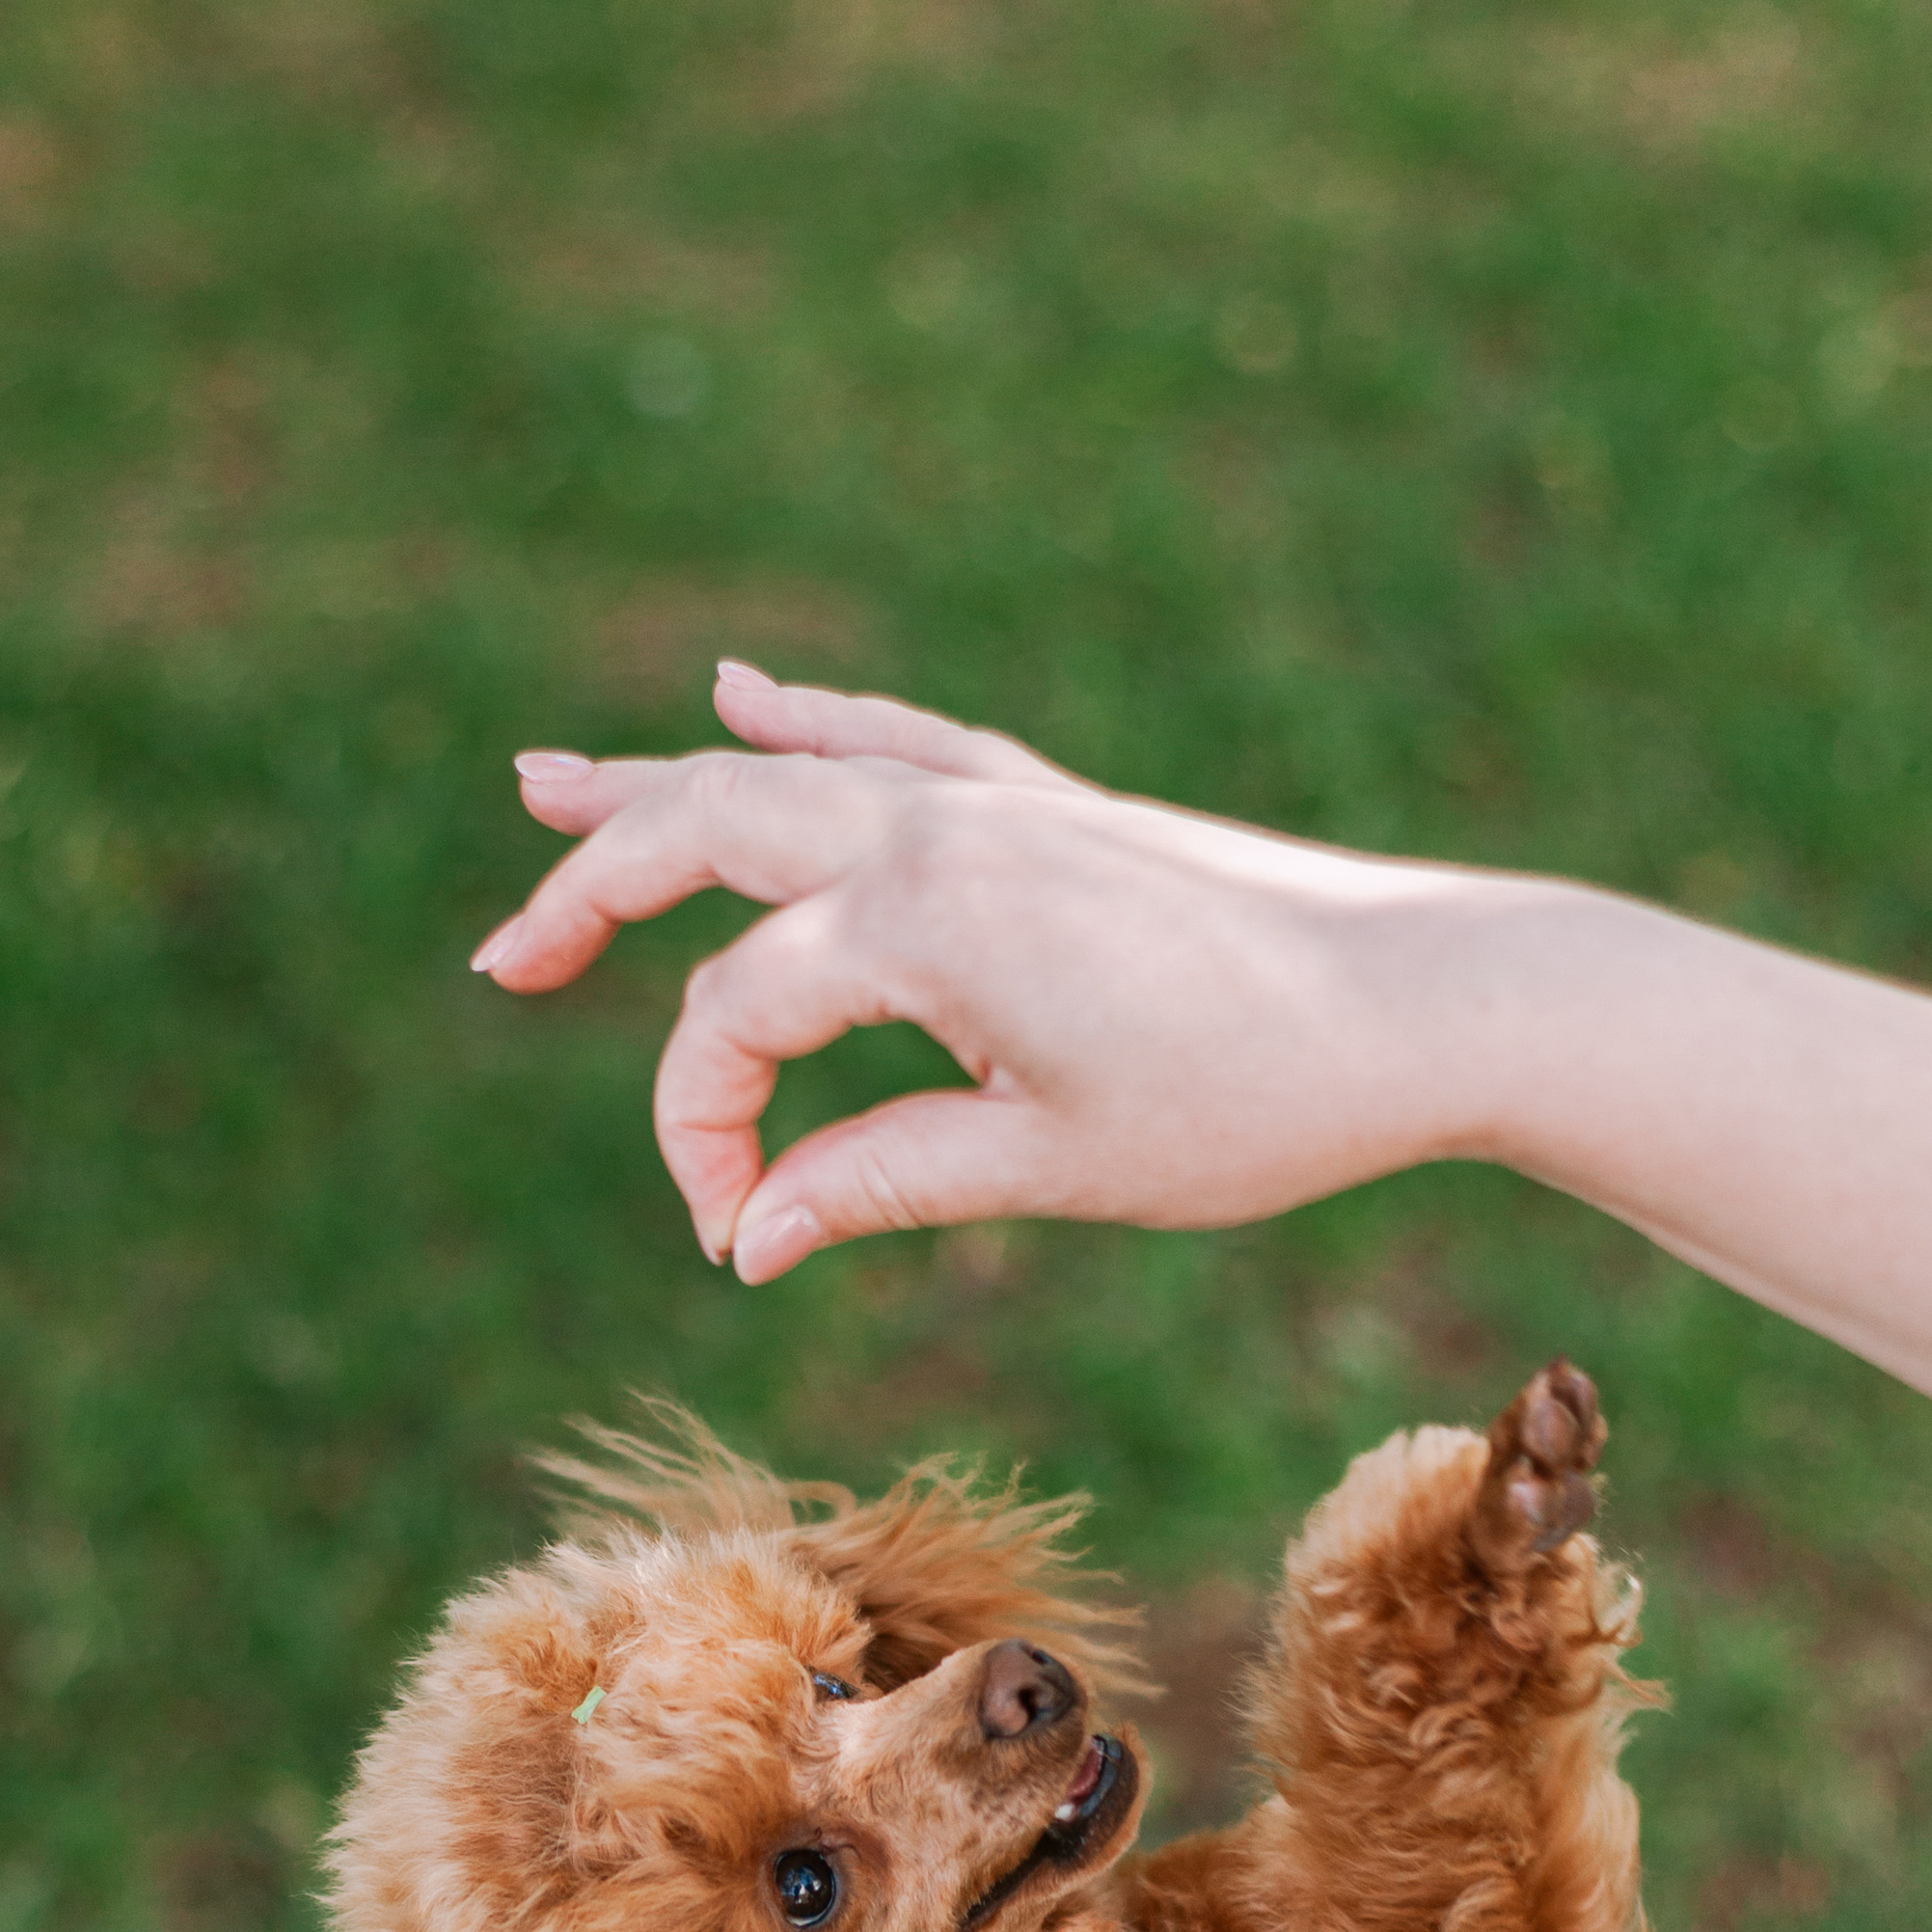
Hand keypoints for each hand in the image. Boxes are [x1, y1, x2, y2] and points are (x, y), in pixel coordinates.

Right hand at [478, 668, 1499, 1281]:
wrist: (1430, 1000)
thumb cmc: (1256, 1100)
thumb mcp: (1056, 1163)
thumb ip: (883, 1181)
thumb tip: (746, 1237)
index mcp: (921, 920)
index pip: (731, 1018)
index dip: (703, 1136)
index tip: (737, 1238)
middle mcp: (936, 831)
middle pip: (702, 837)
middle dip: (587, 894)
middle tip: (501, 961)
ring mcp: (993, 804)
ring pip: (781, 772)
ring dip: (656, 784)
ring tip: (539, 783)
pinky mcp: (1051, 809)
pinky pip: (896, 742)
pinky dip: (809, 722)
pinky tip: (747, 694)